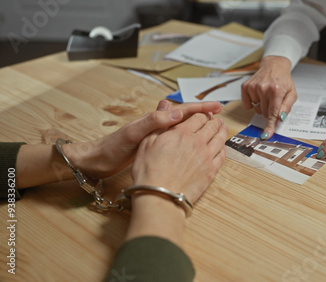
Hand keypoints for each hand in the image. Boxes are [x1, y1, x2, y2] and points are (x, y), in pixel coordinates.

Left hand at [65, 100, 222, 178]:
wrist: (96, 161)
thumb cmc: (112, 148)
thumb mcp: (133, 134)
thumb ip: (153, 122)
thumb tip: (176, 111)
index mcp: (154, 119)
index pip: (183, 110)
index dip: (201, 108)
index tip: (217, 107)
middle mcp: (157, 124)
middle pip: (185, 116)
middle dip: (203, 114)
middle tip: (220, 116)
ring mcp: (155, 135)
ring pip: (182, 127)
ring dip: (197, 126)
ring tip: (212, 128)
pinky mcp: (153, 146)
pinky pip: (176, 139)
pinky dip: (188, 139)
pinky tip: (192, 144)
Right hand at [131, 113, 227, 203]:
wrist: (160, 196)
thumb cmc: (149, 172)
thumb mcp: (147, 142)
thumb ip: (160, 124)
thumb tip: (165, 107)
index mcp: (182, 133)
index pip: (198, 117)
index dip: (202, 114)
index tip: (204, 114)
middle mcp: (197, 142)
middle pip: (212, 126)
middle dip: (214, 120)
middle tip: (216, 119)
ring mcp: (207, 157)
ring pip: (220, 138)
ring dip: (222, 131)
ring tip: (223, 128)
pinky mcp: (211, 171)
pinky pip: (222, 155)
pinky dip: (223, 147)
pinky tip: (221, 147)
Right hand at [241, 56, 296, 138]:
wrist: (274, 66)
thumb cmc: (283, 81)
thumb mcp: (292, 94)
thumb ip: (287, 107)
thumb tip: (279, 119)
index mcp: (276, 90)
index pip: (273, 113)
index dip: (269, 126)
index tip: (265, 136)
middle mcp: (263, 88)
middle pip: (264, 113)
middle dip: (270, 111)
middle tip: (274, 100)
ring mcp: (253, 87)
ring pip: (256, 109)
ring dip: (262, 106)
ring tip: (267, 95)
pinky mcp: (245, 86)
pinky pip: (247, 105)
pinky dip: (252, 103)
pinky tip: (258, 95)